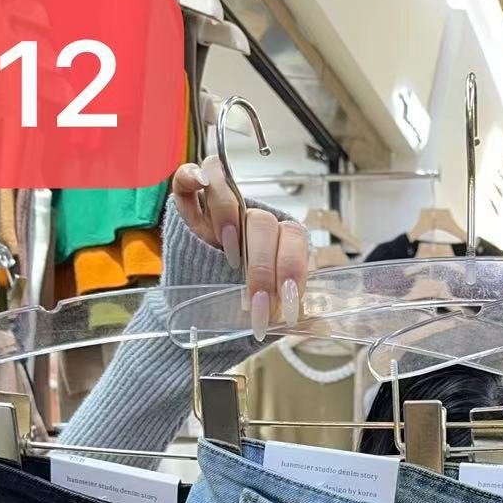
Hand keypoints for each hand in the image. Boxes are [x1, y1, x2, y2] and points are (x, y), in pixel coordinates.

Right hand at [172, 158, 308, 339]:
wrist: (202, 310)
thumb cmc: (242, 306)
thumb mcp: (270, 309)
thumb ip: (290, 309)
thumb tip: (316, 325)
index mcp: (279, 239)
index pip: (293, 238)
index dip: (292, 269)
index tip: (287, 306)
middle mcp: (251, 219)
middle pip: (262, 223)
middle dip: (262, 269)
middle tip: (257, 306)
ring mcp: (218, 210)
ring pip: (228, 192)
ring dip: (228, 217)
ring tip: (227, 255)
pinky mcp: (187, 208)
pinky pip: (186, 178)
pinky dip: (191, 177)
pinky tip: (198, 183)